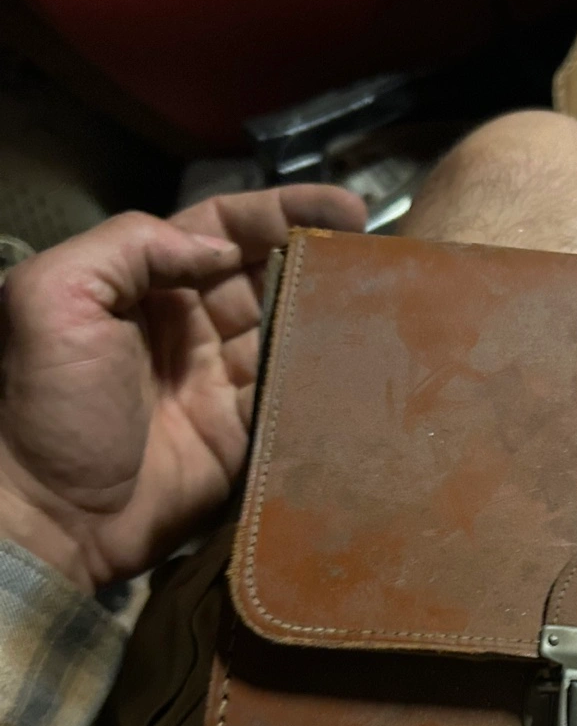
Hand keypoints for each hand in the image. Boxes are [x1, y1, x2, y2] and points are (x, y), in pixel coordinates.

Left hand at [0, 186, 367, 591]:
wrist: (50, 516)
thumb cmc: (46, 403)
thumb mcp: (55, 296)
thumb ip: (132, 247)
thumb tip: (220, 253)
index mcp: (142, 284)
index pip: (223, 230)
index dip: (280, 212)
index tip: (343, 208)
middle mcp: (186, 323)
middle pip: (266, 273)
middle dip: (317, 255)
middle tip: (374, 251)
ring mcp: (217, 380)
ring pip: (287, 329)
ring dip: (329, 310)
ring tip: (381, 297)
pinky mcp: (240, 433)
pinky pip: (290, 392)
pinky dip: (323, 374)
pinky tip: (362, 357)